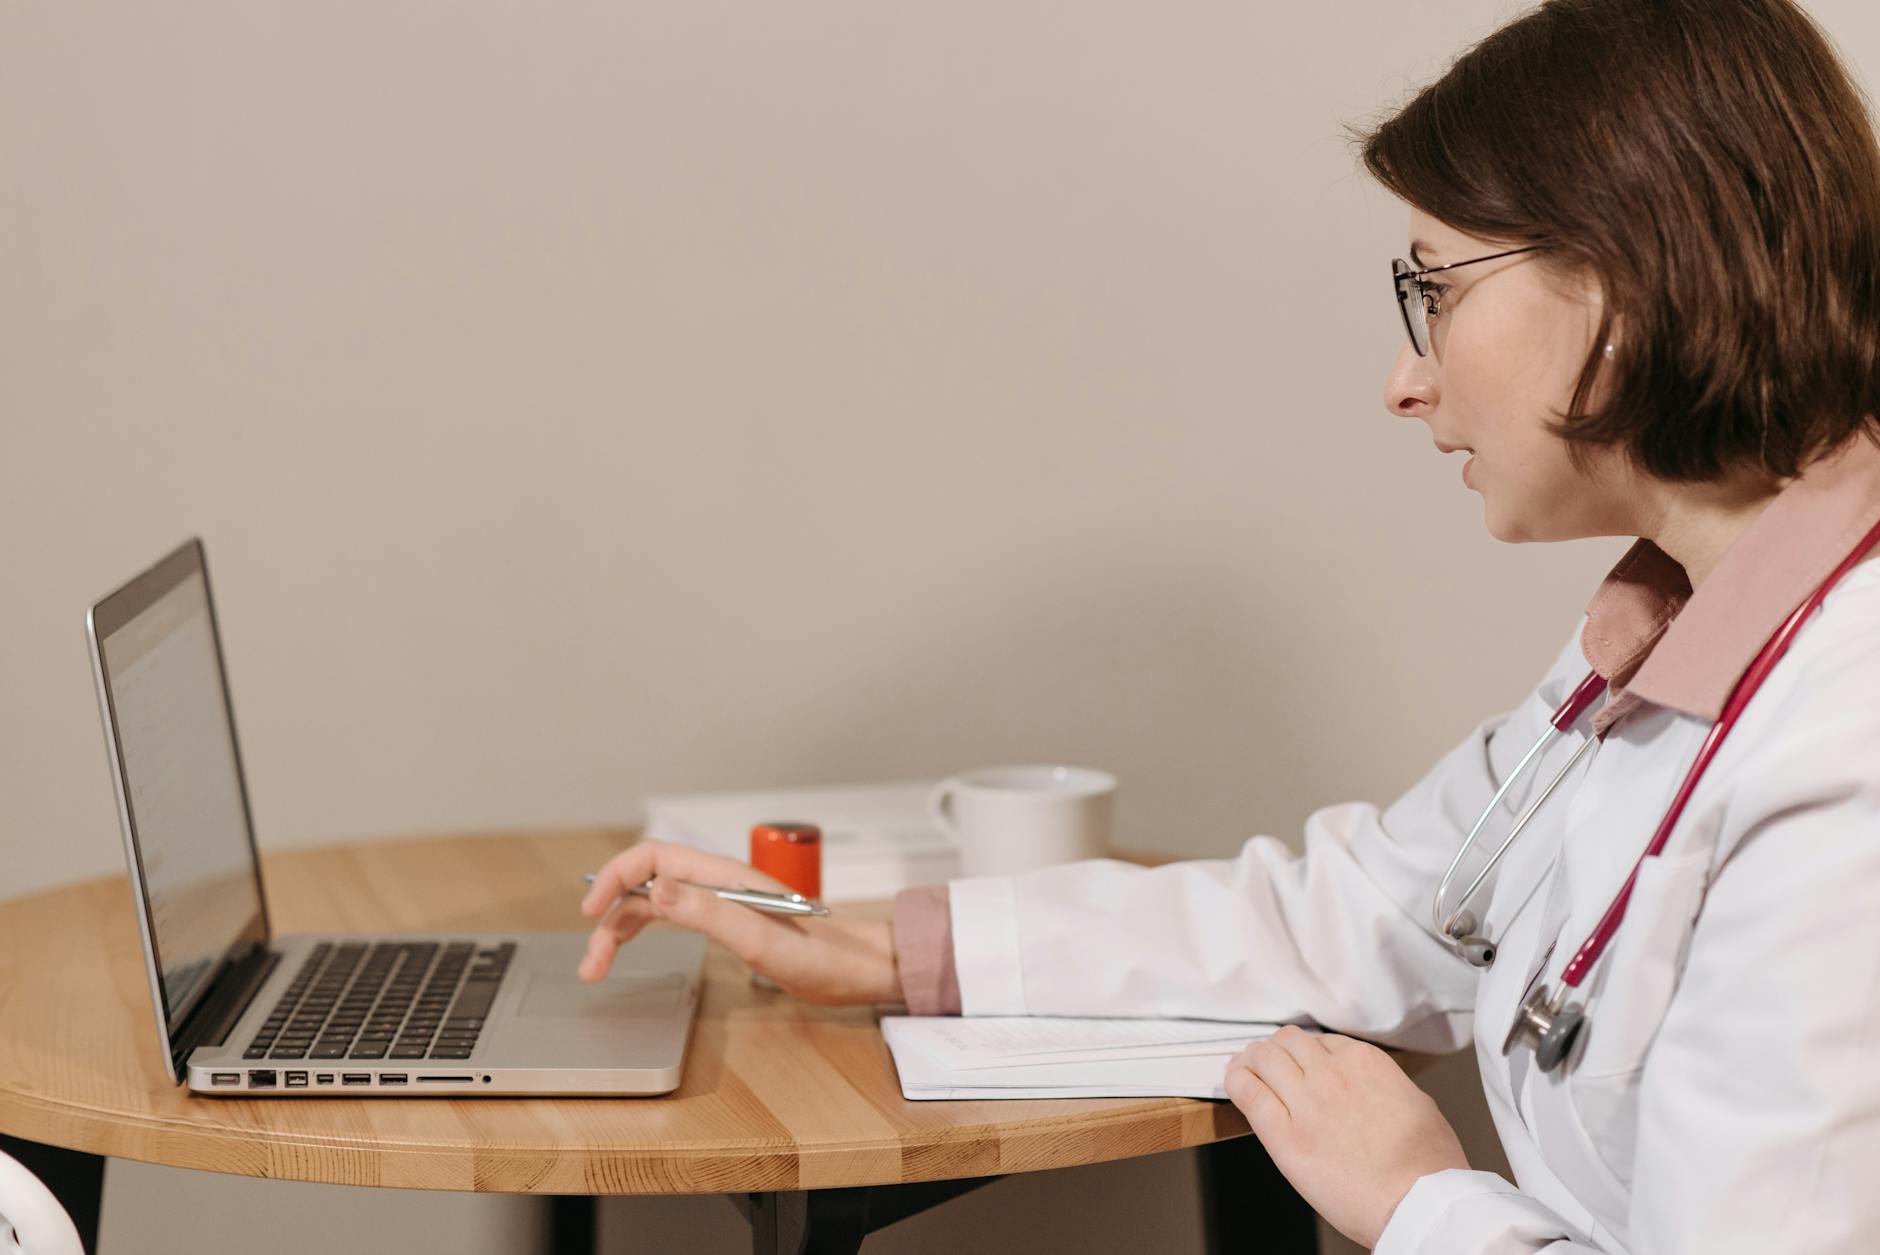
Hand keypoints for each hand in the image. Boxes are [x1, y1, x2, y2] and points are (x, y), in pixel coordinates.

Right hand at [578, 839, 902, 1005]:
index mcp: (726, 878)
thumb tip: (656, 890)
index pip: (654, 858)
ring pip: (655, 900)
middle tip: (591, 963)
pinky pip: (674, 913)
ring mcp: (723, 899)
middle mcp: (720, 881)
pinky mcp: (728, 917)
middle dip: (609, 913)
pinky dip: (643, 928)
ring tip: (597, 967)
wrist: (860, 968)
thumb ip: (710, 914)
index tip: (590, 912)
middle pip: (647, 880)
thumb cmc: (823, 958)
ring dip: (620, 928)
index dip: (616, 877)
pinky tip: (630, 946)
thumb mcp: (763, 942)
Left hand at [1224, 1027, 1467, 1248]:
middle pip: (1288, 1042)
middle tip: (1267, 1061)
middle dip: (1276, 1049)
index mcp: (1366, 1063)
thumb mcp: (1418, 1104)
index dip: (1305, 1051)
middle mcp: (1332, 1074)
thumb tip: (1370, 1087)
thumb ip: (1385, 1086)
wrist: (1419, 1203)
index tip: (1299, 1061)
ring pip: (1264, 1058)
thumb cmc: (1428, 1166)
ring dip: (1253, 1059)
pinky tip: (1234, 1081)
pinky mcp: (1285, 1136)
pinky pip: (1248, 1093)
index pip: (1321, 1041)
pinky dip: (1236, 1080)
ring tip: (1246, 1067)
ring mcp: (1306, 1102)